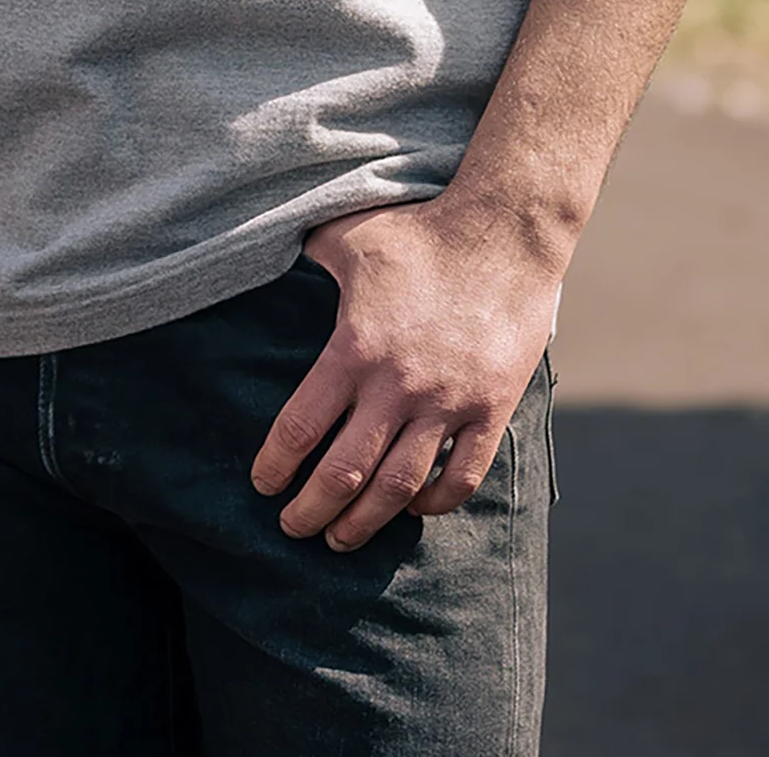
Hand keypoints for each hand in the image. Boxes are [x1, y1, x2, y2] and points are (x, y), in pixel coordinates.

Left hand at [249, 199, 560, 550]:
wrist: (505, 232)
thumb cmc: (422, 229)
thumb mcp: (351, 235)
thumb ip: (309, 254)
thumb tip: (269, 243)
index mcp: (355, 349)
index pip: (300, 428)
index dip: (275, 466)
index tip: (263, 484)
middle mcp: (398, 385)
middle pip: (344, 474)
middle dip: (311, 512)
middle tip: (293, 528)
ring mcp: (448, 403)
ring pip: (399, 489)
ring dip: (365, 523)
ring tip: (341, 538)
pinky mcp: (491, 408)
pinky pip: (462, 477)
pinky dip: (435, 503)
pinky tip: (414, 508)